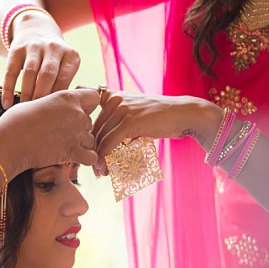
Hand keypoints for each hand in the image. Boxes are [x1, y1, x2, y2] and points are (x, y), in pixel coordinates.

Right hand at [0, 87, 98, 173]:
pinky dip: (84, 159)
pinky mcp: (74, 152)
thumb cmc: (15, 122)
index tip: (77, 112)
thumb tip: (54, 109)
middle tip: (60, 135)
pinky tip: (70, 158)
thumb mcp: (35, 103)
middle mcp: (76, 113)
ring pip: (90, 140)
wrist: (9, 142)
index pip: (94, 97)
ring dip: (80, 145)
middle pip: (90, 122)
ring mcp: (77, 133)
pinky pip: (91, 157)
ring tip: (61, 147)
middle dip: (79, 129)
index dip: (88, 105)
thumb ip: (53, 105)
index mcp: (67, 97)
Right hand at [1, 16, 79, 108]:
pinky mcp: (17, 49)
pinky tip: (6, 104)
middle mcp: (53, 48)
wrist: (36, 30)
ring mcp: (34, 47)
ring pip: (30, 72)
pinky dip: (8, 89)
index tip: (53, 116)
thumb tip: (61, 114)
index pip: (65, 78)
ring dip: (26, 93)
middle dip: (42, 96)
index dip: (57, 98)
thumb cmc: (55, 61)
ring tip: (24, 110)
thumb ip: (65, 85)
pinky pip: (11, 71)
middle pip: (47, 74)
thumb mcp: (66, 66)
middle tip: (38, 116)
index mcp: (70, 55)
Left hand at [92, 90, 219, 175]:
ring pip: (101, 138)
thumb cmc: (160, 117)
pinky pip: (110, 142)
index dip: (85, 134)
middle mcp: (115, 99)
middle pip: (94, 130)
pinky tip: (105, 168)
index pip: (90, 116)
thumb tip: (102, 143)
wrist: (183, 113)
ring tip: (101, 171)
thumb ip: (118, 120)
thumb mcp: (135, 112)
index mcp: (113, 96)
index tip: (88, 150)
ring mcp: (122, 109)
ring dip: (98, 158)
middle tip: (95, 167)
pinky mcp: (130, 121)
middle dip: (92, 150)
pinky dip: (105, 157)